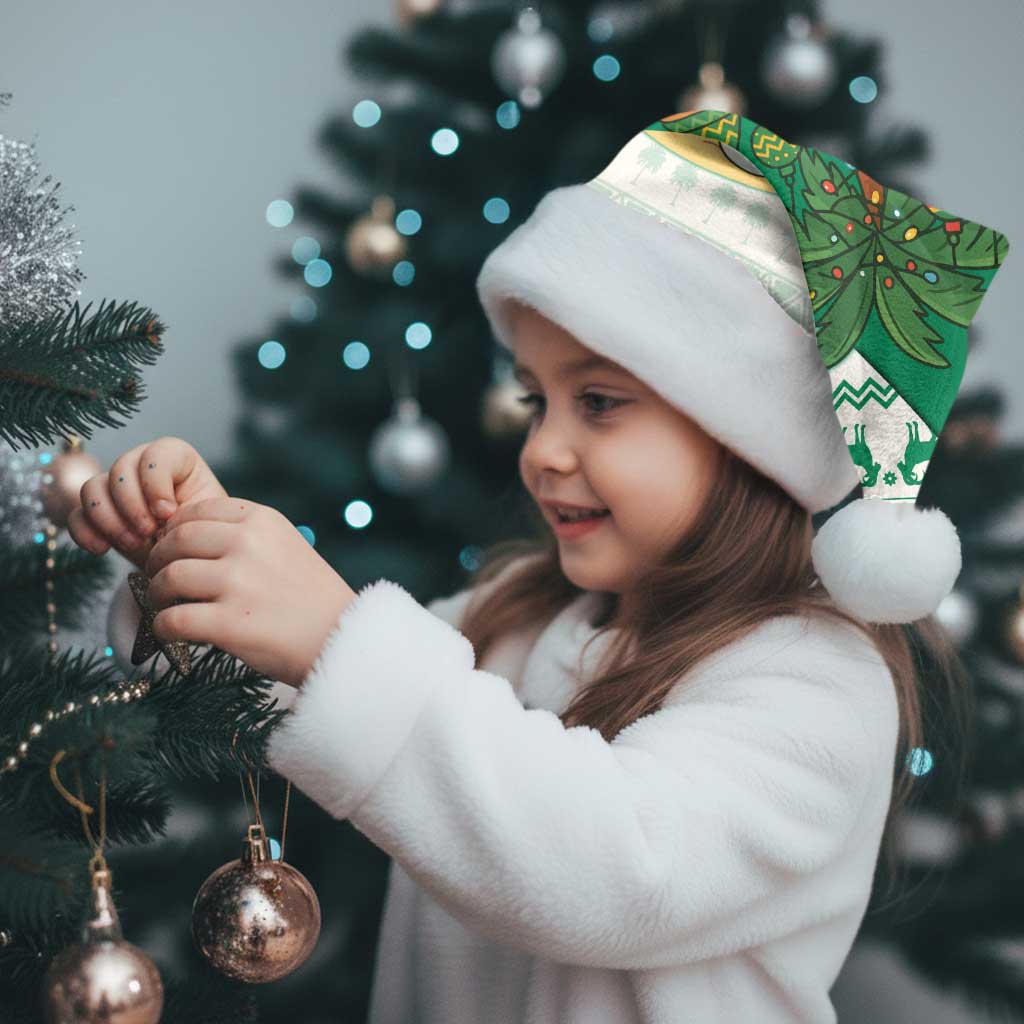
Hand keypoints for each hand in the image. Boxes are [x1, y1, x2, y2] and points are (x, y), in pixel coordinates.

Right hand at [67, 437, 227, 570]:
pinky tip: (102, 549)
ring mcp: (115, 488)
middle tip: (148, 533)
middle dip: (132, 505)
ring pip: (92, 488)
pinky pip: (76, 515)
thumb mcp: (206, 520)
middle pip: (120, 469)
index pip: (156, 454)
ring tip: (133, 544)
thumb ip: (189, 510)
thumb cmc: (203, 534)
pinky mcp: (97, 514)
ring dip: (109, 519)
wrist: (189, 560)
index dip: (156, 483)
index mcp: (176, 459)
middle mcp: (141, 466)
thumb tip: (162, 515)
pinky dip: (85, 532)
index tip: (168, 513)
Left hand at [143, 496, 357, 687]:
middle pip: (176, 541)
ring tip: (164, 605)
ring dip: (157, 594)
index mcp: (263, 520)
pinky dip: (163, 627)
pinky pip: (172, 620)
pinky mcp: (229, 623)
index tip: (172, 548)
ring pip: (169, 578)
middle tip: (157, 577)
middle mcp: (248, 544)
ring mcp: (238, 583)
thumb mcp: (287, 546)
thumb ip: (245, 536)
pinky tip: (170, 632)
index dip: (175, 530)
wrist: (343, 639)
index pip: (197, 511)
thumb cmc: (312, 598)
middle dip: (158, 560)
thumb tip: (185, 538)